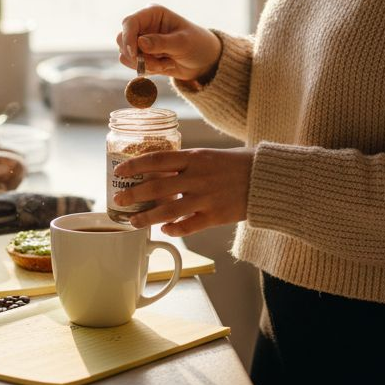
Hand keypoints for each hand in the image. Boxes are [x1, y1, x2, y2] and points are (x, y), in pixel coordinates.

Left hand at [111, 148, 254, 236]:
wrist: (266, 177)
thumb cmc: (236, 163)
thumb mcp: (208, 155)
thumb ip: (186, 164)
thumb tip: (158, 172)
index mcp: (195, 157)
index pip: (157, 159)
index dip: (135, 166)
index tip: (119, 171)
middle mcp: (197, 177)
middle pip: (157, 187)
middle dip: (133, 194)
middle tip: (118, 199)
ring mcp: (206, 198)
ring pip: (169, 211)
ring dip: (147, 217)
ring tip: (133, 221)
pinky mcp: (216, 216)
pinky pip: (189, 226)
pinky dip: (174, 229)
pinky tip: (165, 230)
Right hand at [116, 4, 222, 82]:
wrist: (204, 61)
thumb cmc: (197, 44)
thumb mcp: (183, 43)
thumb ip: (161, 43)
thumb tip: (140, 43)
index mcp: (153, 14)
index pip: (130, 22)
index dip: (128, 38)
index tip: (134, 55)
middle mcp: (143, 25)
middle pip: (122, 39)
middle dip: (138, 56)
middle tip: (157, 64)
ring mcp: (140, 41)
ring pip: (126, 55)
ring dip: (145, 65)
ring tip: (166, 64)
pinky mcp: (141, 55)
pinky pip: (133, 65)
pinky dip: (147, 70)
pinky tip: (164, 66)